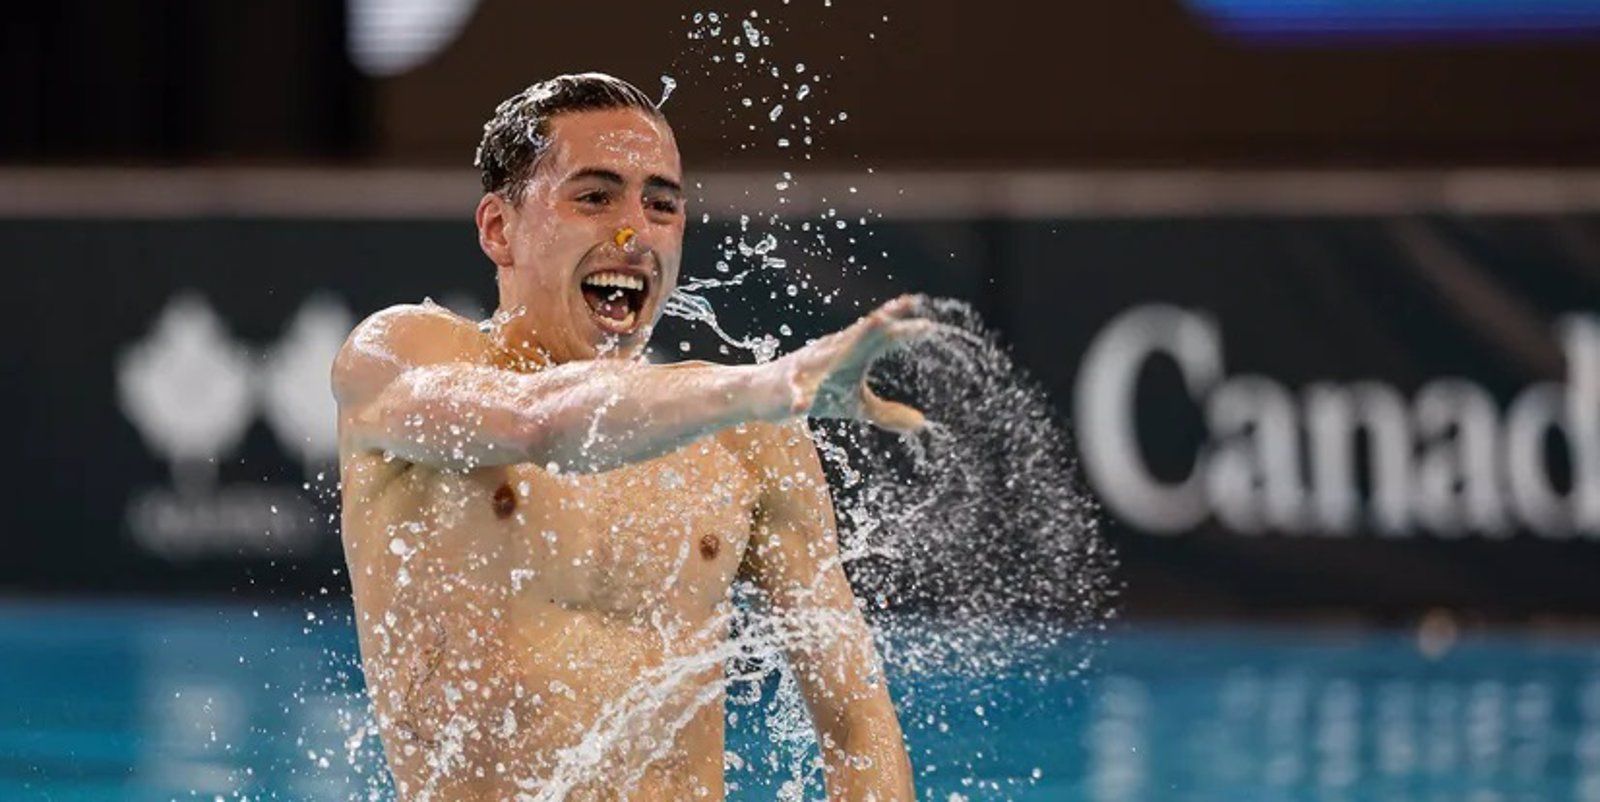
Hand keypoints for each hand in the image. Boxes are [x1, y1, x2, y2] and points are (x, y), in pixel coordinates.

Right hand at [771, 295, 934, 432]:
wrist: (764, 393)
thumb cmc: (815, 394)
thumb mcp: (855, 406)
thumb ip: (886, 412)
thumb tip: (921, 424)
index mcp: (852, 353)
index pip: (881, 337)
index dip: (903, 331)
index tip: (928, 325)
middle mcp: (832, 353)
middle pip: (859, 335)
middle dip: (877, 323)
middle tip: (898, 310)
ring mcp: (808, 368)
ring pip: (827, 355)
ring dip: (843, 346)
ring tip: (856, 337)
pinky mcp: (788, 388)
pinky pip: (794, 393)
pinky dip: (798, 397)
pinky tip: (800, 406)